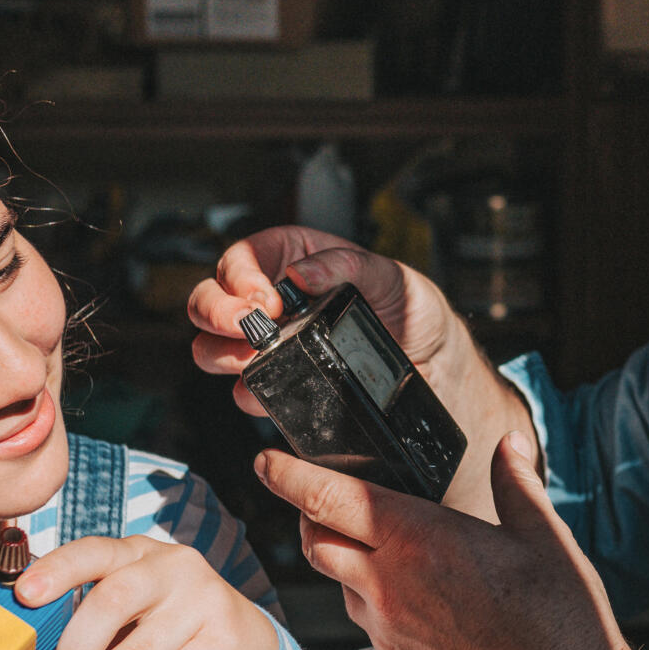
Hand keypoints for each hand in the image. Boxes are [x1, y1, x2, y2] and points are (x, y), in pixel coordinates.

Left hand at [14, 535, 283, 649]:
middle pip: (113, 601)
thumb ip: (90, 616)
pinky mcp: (221, 648)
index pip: (95, 551)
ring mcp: (203, 605)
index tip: (24, 594)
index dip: (58, 571)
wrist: (245, 643)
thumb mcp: (133, 604)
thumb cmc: (167, 623)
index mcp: (139, 552)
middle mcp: (174, 569)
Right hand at [191, 225, 543, 521]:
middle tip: (247, 326)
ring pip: (213, 346)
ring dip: (219, 352)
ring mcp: (272, 346)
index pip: (243, 257)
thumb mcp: (391, 276)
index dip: (240, 274)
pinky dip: (249, 392)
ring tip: (251, 356)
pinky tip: (268, 389)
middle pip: (212, 299)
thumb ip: (348, 264)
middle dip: (216, 311)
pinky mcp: (281, 386)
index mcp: (296, 261)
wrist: (436, 370)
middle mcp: (274, 303)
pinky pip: (245, 392)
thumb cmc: (415, 312)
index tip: (262, 297)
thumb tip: (303, 271)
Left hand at [252, 434, 626, 649]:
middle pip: (316, 540)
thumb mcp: (545, 538)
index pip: (326, 497)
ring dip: (348, 564)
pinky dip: (380, 608)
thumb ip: (515, 485)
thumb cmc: (560, 618)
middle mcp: (389, 584)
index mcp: (419, 538)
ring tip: (391, 556)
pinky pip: (371, 627)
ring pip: (341, 584)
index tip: (267, 460)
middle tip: (323, 502)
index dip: (287, 474)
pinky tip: (423, 608)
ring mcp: (387, 632)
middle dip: (309, 517)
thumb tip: (509, 445)